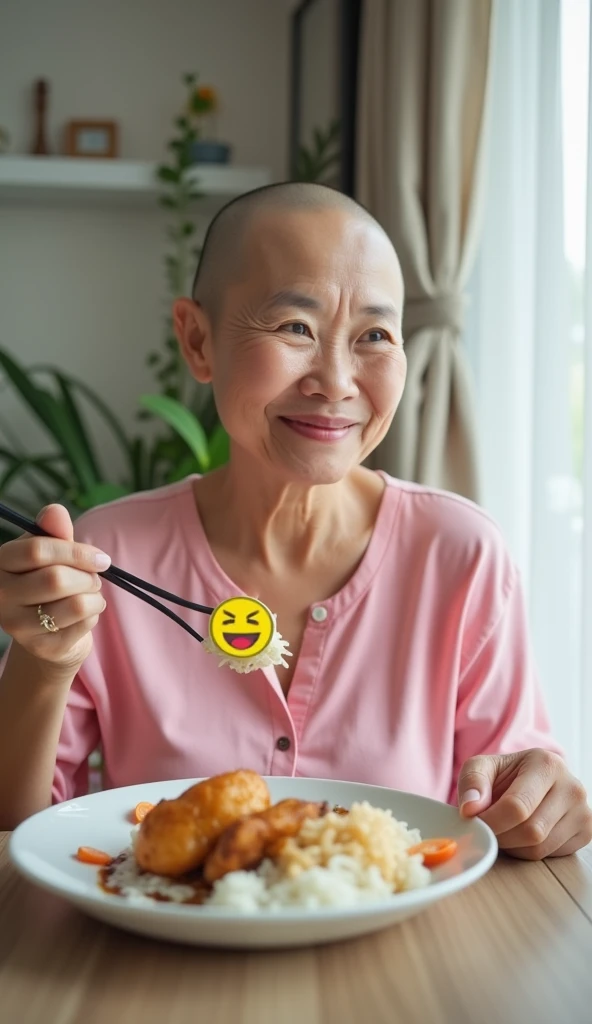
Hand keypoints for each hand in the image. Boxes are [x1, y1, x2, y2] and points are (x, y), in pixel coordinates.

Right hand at [0, 504, 110, 671]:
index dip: (76, 551)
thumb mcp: (50, 553)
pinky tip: (84, 614)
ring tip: (90, 594)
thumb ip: (53, 532)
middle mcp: (1, 596)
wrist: (48, 632)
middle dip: (88, 577)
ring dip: (95, 596)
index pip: (37, 550)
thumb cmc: (48, 582)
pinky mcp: (42, 647)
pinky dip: (94, 614)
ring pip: (75, 604)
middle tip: (94, 579)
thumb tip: (55, 511)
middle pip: (57, 579)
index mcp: (0, 564)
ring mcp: (18, 626)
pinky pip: (83, 624)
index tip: (101, 558)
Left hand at [458, 748, 591, 858]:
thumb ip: (472, 782)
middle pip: (531, 831)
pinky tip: (522, 833)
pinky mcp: (586, 833)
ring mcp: (583, 812)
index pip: (518, 806)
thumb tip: (471, 809)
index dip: (491, 821)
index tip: (475, 822)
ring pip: (540, 848)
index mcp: (547, 764)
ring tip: (504, 827)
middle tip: (488, 828)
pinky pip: (550, 856)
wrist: (529, 779)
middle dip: (502, 835)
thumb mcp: (481, 767)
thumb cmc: (504, 774)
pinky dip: (528, 851)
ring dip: (513, 846)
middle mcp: (572, 787)